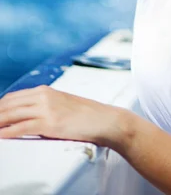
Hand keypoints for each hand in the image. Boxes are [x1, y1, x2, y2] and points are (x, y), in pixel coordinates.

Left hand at [0, 85, 121, 147]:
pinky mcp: (50, 123)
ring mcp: (46, 109)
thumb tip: (26, 115)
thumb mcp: (61, 104)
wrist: (104, 119)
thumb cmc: (85, 115)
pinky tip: (0, 136)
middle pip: (8, 104)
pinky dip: (7, 133)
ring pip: (11, 114)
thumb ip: (44, 105)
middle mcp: (43, 96)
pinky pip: (21, 127)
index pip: (13, 97)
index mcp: (45, 90)